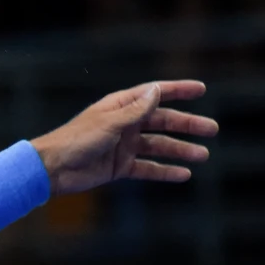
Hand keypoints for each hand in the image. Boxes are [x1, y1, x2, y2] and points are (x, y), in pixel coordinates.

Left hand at [32, 81, 216, 195]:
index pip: (154, 94)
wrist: (52, 169)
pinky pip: (147, 168)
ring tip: (203, 155)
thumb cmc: (76, 140)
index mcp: (120, 107)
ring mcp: (123, 146)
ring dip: (180, 150)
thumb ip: (136, 110)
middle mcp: (124, 124)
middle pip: (162, 121)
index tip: (201, 89)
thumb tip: (157, 90)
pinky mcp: (119, 167)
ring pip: (158, 146)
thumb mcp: (110, 123)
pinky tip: (183, 175)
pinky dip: (164, 171)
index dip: (177, 90)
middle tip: (212, 129)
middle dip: (187, 124)